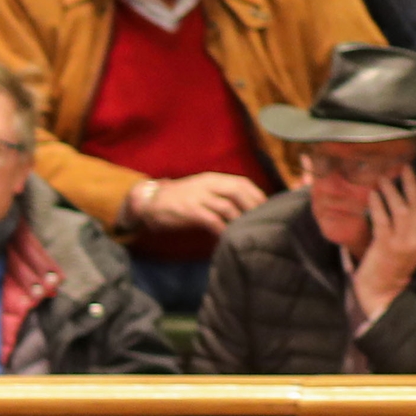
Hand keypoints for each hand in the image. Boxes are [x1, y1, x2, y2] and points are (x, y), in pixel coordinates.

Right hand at [134, 170, 268, 233]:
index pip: (242, 182)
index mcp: (212, 178)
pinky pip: (212, 220)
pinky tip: (227, 237)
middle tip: (261, 221)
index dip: (257, 195)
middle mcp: (207, 185)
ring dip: (239, 219)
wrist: (149, 202)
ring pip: (227, 206)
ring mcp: (198, 197)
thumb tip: (242, 205)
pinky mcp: (190, 211)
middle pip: (238, 191)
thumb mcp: (200, 190)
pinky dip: (222, 229)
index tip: (266, 208)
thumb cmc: (178, 199)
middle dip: (252, 206)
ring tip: (247, 231)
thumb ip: (219, 194)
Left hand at [349, 166, 415, 312]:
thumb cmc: (390, 270)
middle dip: (412, 185)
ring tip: (385, 177)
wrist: (382, 294)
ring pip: (401, 210)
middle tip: (405, 166)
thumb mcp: (406, 249)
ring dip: (392, 191)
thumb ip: (408, 231)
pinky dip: (377, 206)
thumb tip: (402, 207)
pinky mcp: (385, 246)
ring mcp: (402, 243)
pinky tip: (373, 194)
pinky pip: (382, 221)